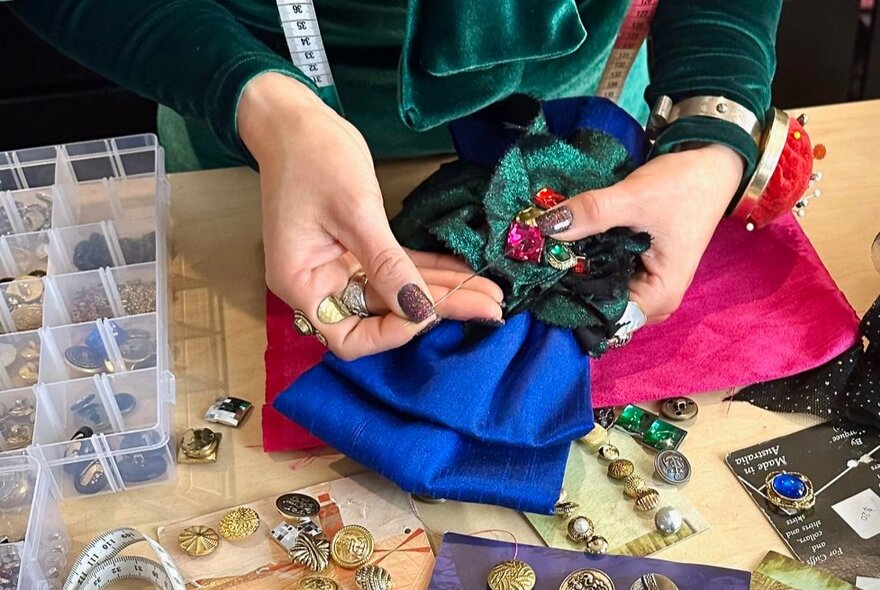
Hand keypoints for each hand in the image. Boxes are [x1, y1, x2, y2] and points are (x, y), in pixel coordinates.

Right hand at [239, 73, 502, 358]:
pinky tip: (465, 270)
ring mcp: (340, 267)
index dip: (390, 333)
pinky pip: (398, 267)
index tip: (429, 312)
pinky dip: (429, 269)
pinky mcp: (358, 248)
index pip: (348, 337)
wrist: (295, 120)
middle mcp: (320, 284)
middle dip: (437, 309)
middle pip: (383, 314)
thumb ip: (386, 265)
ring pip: (397, 291)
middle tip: (490, 307)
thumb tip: (418, 311)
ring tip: (491, 293)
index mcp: (302, 283)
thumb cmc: (313, 159)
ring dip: (443, 290)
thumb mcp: (355, 212)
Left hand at [536, 144, 743, 323]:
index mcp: (660, 296)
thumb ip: (592, 213)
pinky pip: (605, 274)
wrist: (710, 164)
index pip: (606, 317)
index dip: (572, 299)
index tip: (542, 276)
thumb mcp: (635, 198)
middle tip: (538, 259)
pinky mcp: (638, 268)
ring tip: (548, 250)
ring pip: (599, 289)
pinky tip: (566, 245)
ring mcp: (646, 285)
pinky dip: (586, 261)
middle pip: (600, 306)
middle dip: (569, 284)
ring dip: (576, 271)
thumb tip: (546, 226)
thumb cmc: (684, 186)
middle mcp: (654, 300)